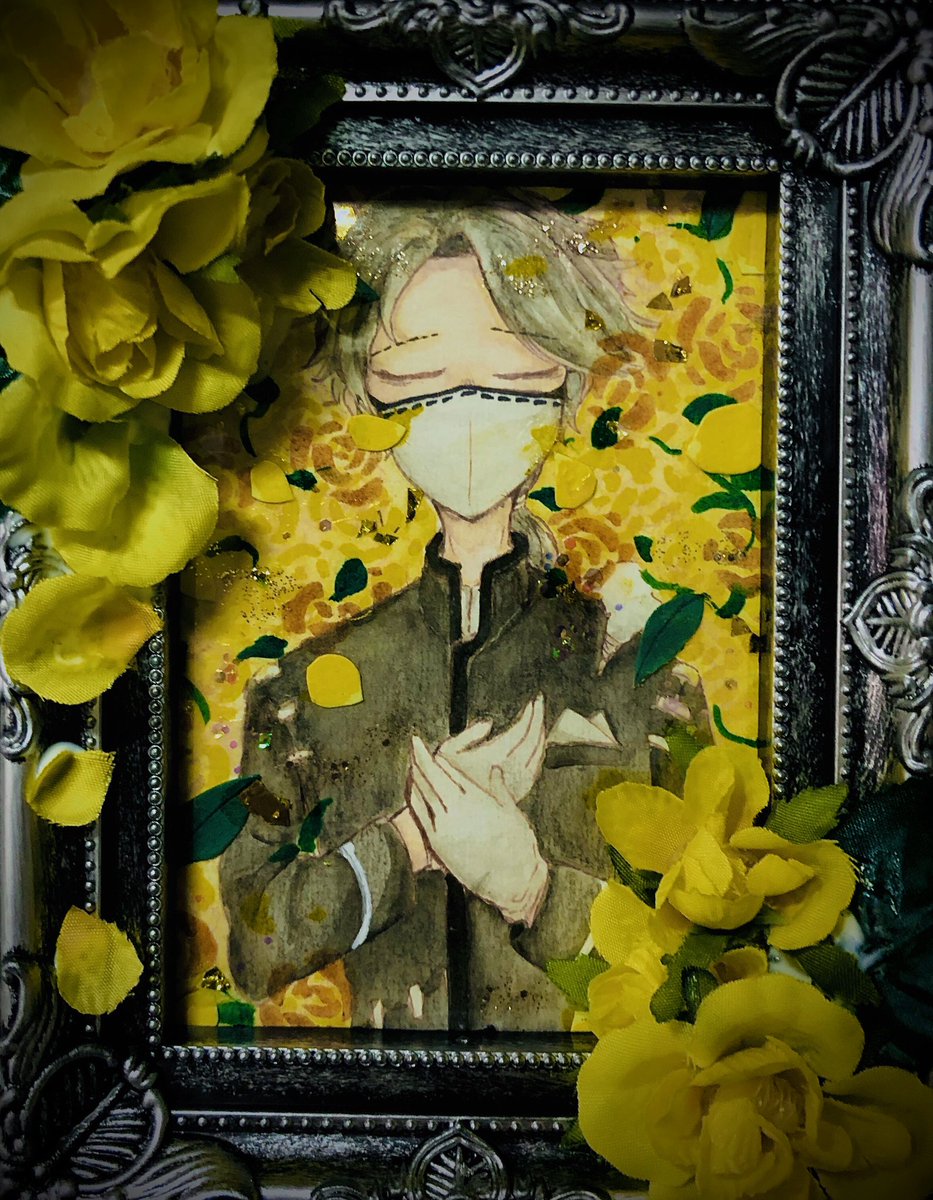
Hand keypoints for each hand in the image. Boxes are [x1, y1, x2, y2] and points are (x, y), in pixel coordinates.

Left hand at [407, 735, 547, 924]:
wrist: (512, 881)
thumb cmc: (518, 846)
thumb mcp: (512, 813)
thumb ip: (499, 789)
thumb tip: (493, 769)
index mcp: (478, 799)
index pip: (454, 772)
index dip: (441, 759)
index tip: (434, 748)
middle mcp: (459, 810)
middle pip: (434, 777)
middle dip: (422, 759)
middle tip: (414, 743)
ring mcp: (445, 826)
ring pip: (424, 793)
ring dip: (416, 775)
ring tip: (410, 762)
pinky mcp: (437, 842)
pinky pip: (421, 813)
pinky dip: (415, 797)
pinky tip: (412, 789)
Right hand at [436, 695, 545, 806]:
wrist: (452, 813)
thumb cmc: (444, 779)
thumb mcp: (446, 752)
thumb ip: (467, 736)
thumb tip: (489, 723)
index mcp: (493, 755)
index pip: (519, 731)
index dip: (530, 714)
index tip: (534, 700)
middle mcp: (508, 768)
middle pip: (532, 740)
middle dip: (538, 719)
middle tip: (538, 701)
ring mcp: (515, 781)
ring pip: (537, 754)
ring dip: (540, 734)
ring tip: (539, 717)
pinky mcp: (517, 792)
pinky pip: (535, 769)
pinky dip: (540, 752)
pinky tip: (538, 744)